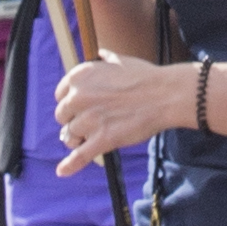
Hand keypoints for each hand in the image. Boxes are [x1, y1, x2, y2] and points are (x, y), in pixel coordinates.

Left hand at [52, 56, 184, 171]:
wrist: (166, 95)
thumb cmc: (147, 78)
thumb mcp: (121, 61)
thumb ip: (106, 60)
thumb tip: (101, 54)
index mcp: (80, 76)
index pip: (60, 95)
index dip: (70, 104)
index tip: (78, 109)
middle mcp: (79, 96)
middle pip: (62, 116)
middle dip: (73, 121)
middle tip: (89, 124)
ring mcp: (89, 119)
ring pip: (71, 136)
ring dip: (78, 139)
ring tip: (90, 139)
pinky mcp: (102, 139)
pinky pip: (79, 155)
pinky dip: (70, 165)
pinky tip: (62, 171)